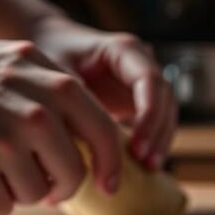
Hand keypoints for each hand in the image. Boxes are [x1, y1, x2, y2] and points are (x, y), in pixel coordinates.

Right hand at [0, 39, 122, 214]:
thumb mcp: (21, 61)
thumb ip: (61, 88)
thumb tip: (108, 134)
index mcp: (58, 87)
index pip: (104, 133)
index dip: (111, 165)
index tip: (108, 185)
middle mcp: (37, 115)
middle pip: (72, 174)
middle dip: (58, 186)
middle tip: (41, 184)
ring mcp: (2, 141)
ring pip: (34, 194)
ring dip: (17, 191)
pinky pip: (1, 207)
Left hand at [30, 16, 176, 170]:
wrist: (49, 46)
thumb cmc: (50, 53)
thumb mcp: (56, 69)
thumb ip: (73, 94)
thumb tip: (85, 129)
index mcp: (124, 49)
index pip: (150, 80)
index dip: (149, 114)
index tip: (136, 145)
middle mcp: (141, 64)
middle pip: (164, 99)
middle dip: (158, 132)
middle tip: (146, 162)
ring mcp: (143, 84)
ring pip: (166, 113)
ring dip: (160, 141)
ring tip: (149, 168)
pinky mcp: (139, 101)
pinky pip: (155, 123)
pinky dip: (152, 142)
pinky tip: (143, 164)